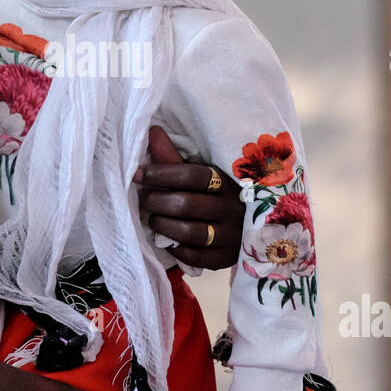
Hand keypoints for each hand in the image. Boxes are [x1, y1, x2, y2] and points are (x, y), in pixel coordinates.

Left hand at [135, 124, 243, 269]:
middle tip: (145, 199)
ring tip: (153, 219)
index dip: (161, 174)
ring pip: (189, 232)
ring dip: (162, 225)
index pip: (191, 175)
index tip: (139, 174)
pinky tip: (169, 240)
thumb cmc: (216, 196)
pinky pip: (195, 256)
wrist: (251, 227)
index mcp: (227, 181)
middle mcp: (233, 208)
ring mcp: (232, 236)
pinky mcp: (227, 259)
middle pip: (186, 204)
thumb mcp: (202, 175)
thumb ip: (175, 158)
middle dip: (157, 201)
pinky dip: (176, 248)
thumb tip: (153, 132)